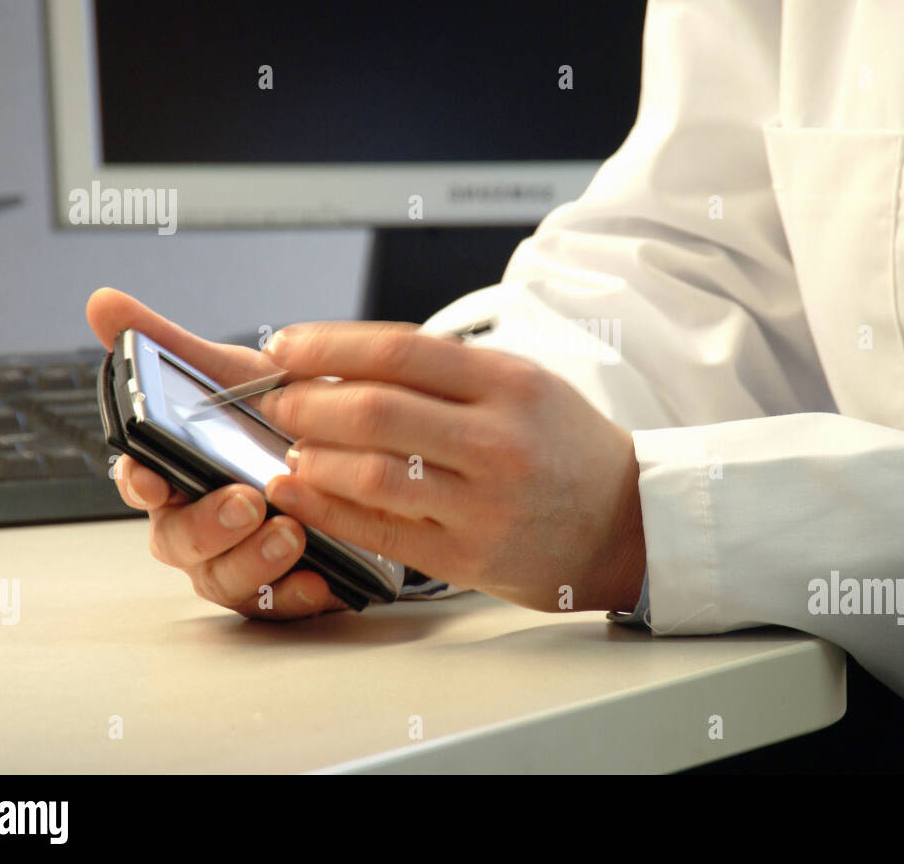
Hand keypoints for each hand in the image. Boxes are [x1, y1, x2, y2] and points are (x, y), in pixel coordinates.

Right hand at [85, 287, 349, 618]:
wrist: (361, 446)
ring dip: (253, 562)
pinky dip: (295, 595)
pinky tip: (320, 578)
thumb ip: (169, 345)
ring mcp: (238, 559)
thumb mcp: (235, 374)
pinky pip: (277, 607)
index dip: (140, 481)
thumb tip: (101, 303)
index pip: (139, 481)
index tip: (153, 478)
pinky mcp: (282, 587)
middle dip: (208, 526)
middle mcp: (199, 522)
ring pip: (223, 579)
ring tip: (291, 534)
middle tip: (246, 503)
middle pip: (177, 540)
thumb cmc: (283, 415)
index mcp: (178, 472)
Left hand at [257, 321, 646, 612]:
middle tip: (277, 401)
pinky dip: (325, 509)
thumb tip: (347, 362)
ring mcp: (483, 504)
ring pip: (371, 473)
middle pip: (375, 410)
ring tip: (292, 448)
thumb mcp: (526, 386)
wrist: (626, 524)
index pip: (399, 351)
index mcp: (511, 385)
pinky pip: (379, 530)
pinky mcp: (469, 557)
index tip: (286, 346)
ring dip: (312, 457)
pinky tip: (297, 493)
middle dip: (306, 402)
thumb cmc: (566, 449)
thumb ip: (447, 372)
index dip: (328, 345)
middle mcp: (498, 441)